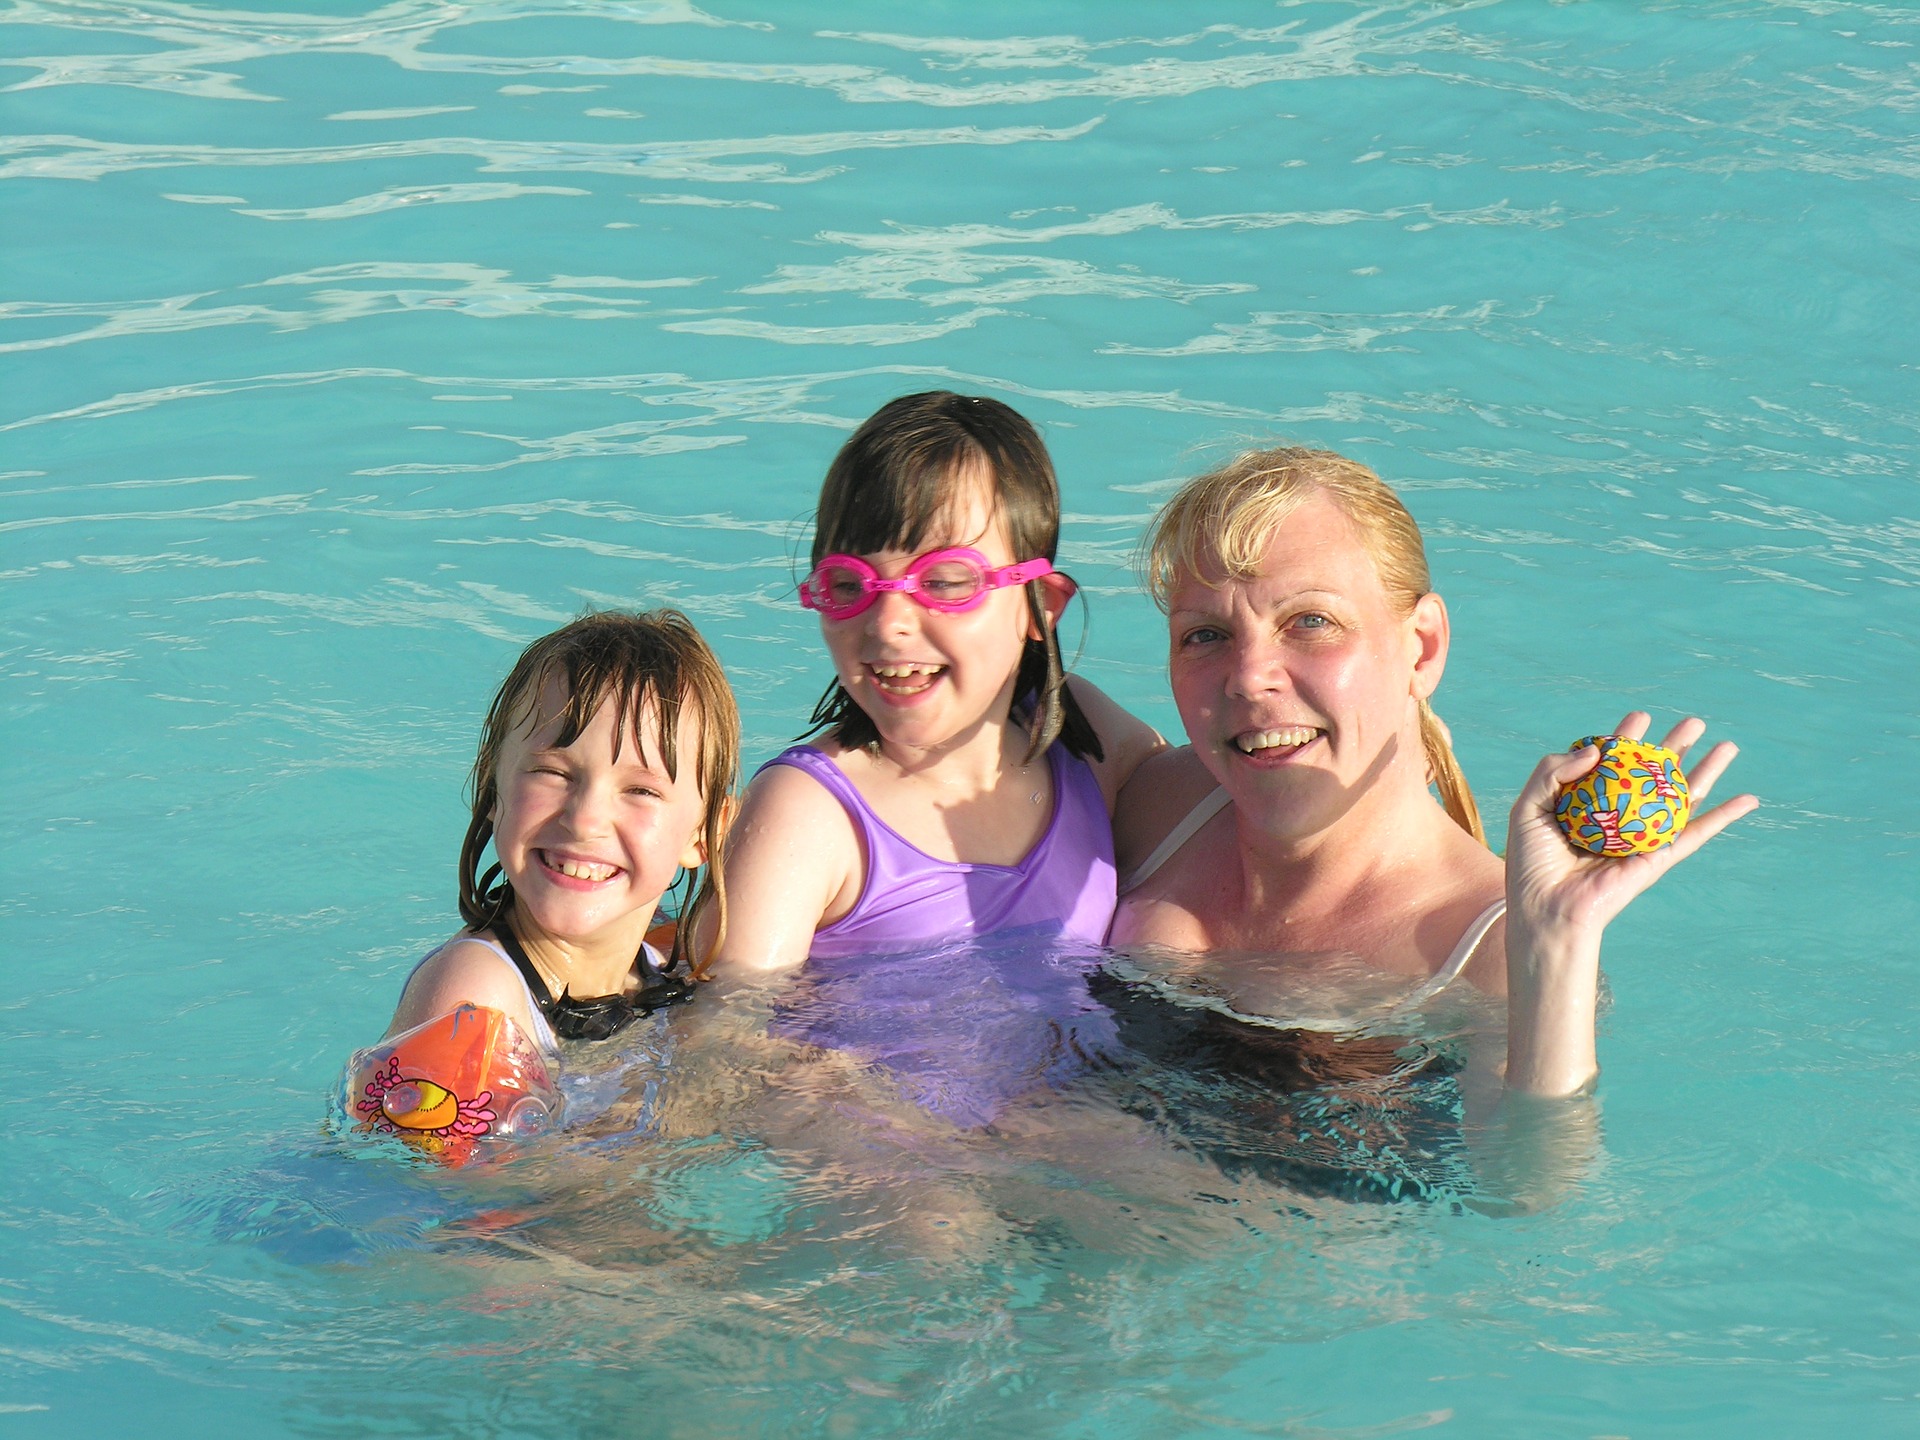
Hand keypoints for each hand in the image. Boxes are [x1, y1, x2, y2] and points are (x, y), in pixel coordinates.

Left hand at [1506, 712, 1758, 934]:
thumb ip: (1552, 771)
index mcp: (1588, 804)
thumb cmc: (1531, 862)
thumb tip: (1594, 751)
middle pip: (1654, 776)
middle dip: (1676, 747)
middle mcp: (1619, 818)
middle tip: (1695, 722)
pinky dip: (1724, 817)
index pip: (1613, 764)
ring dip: (1708, 772)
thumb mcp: (1529, 807)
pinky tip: (1748, 800)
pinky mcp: (1659, 858)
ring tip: (1728, 746)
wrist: (1546, 907)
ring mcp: (1642, 837)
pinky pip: (1698, 834)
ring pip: (1682, 798)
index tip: (1641, 717)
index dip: (1627, 739)